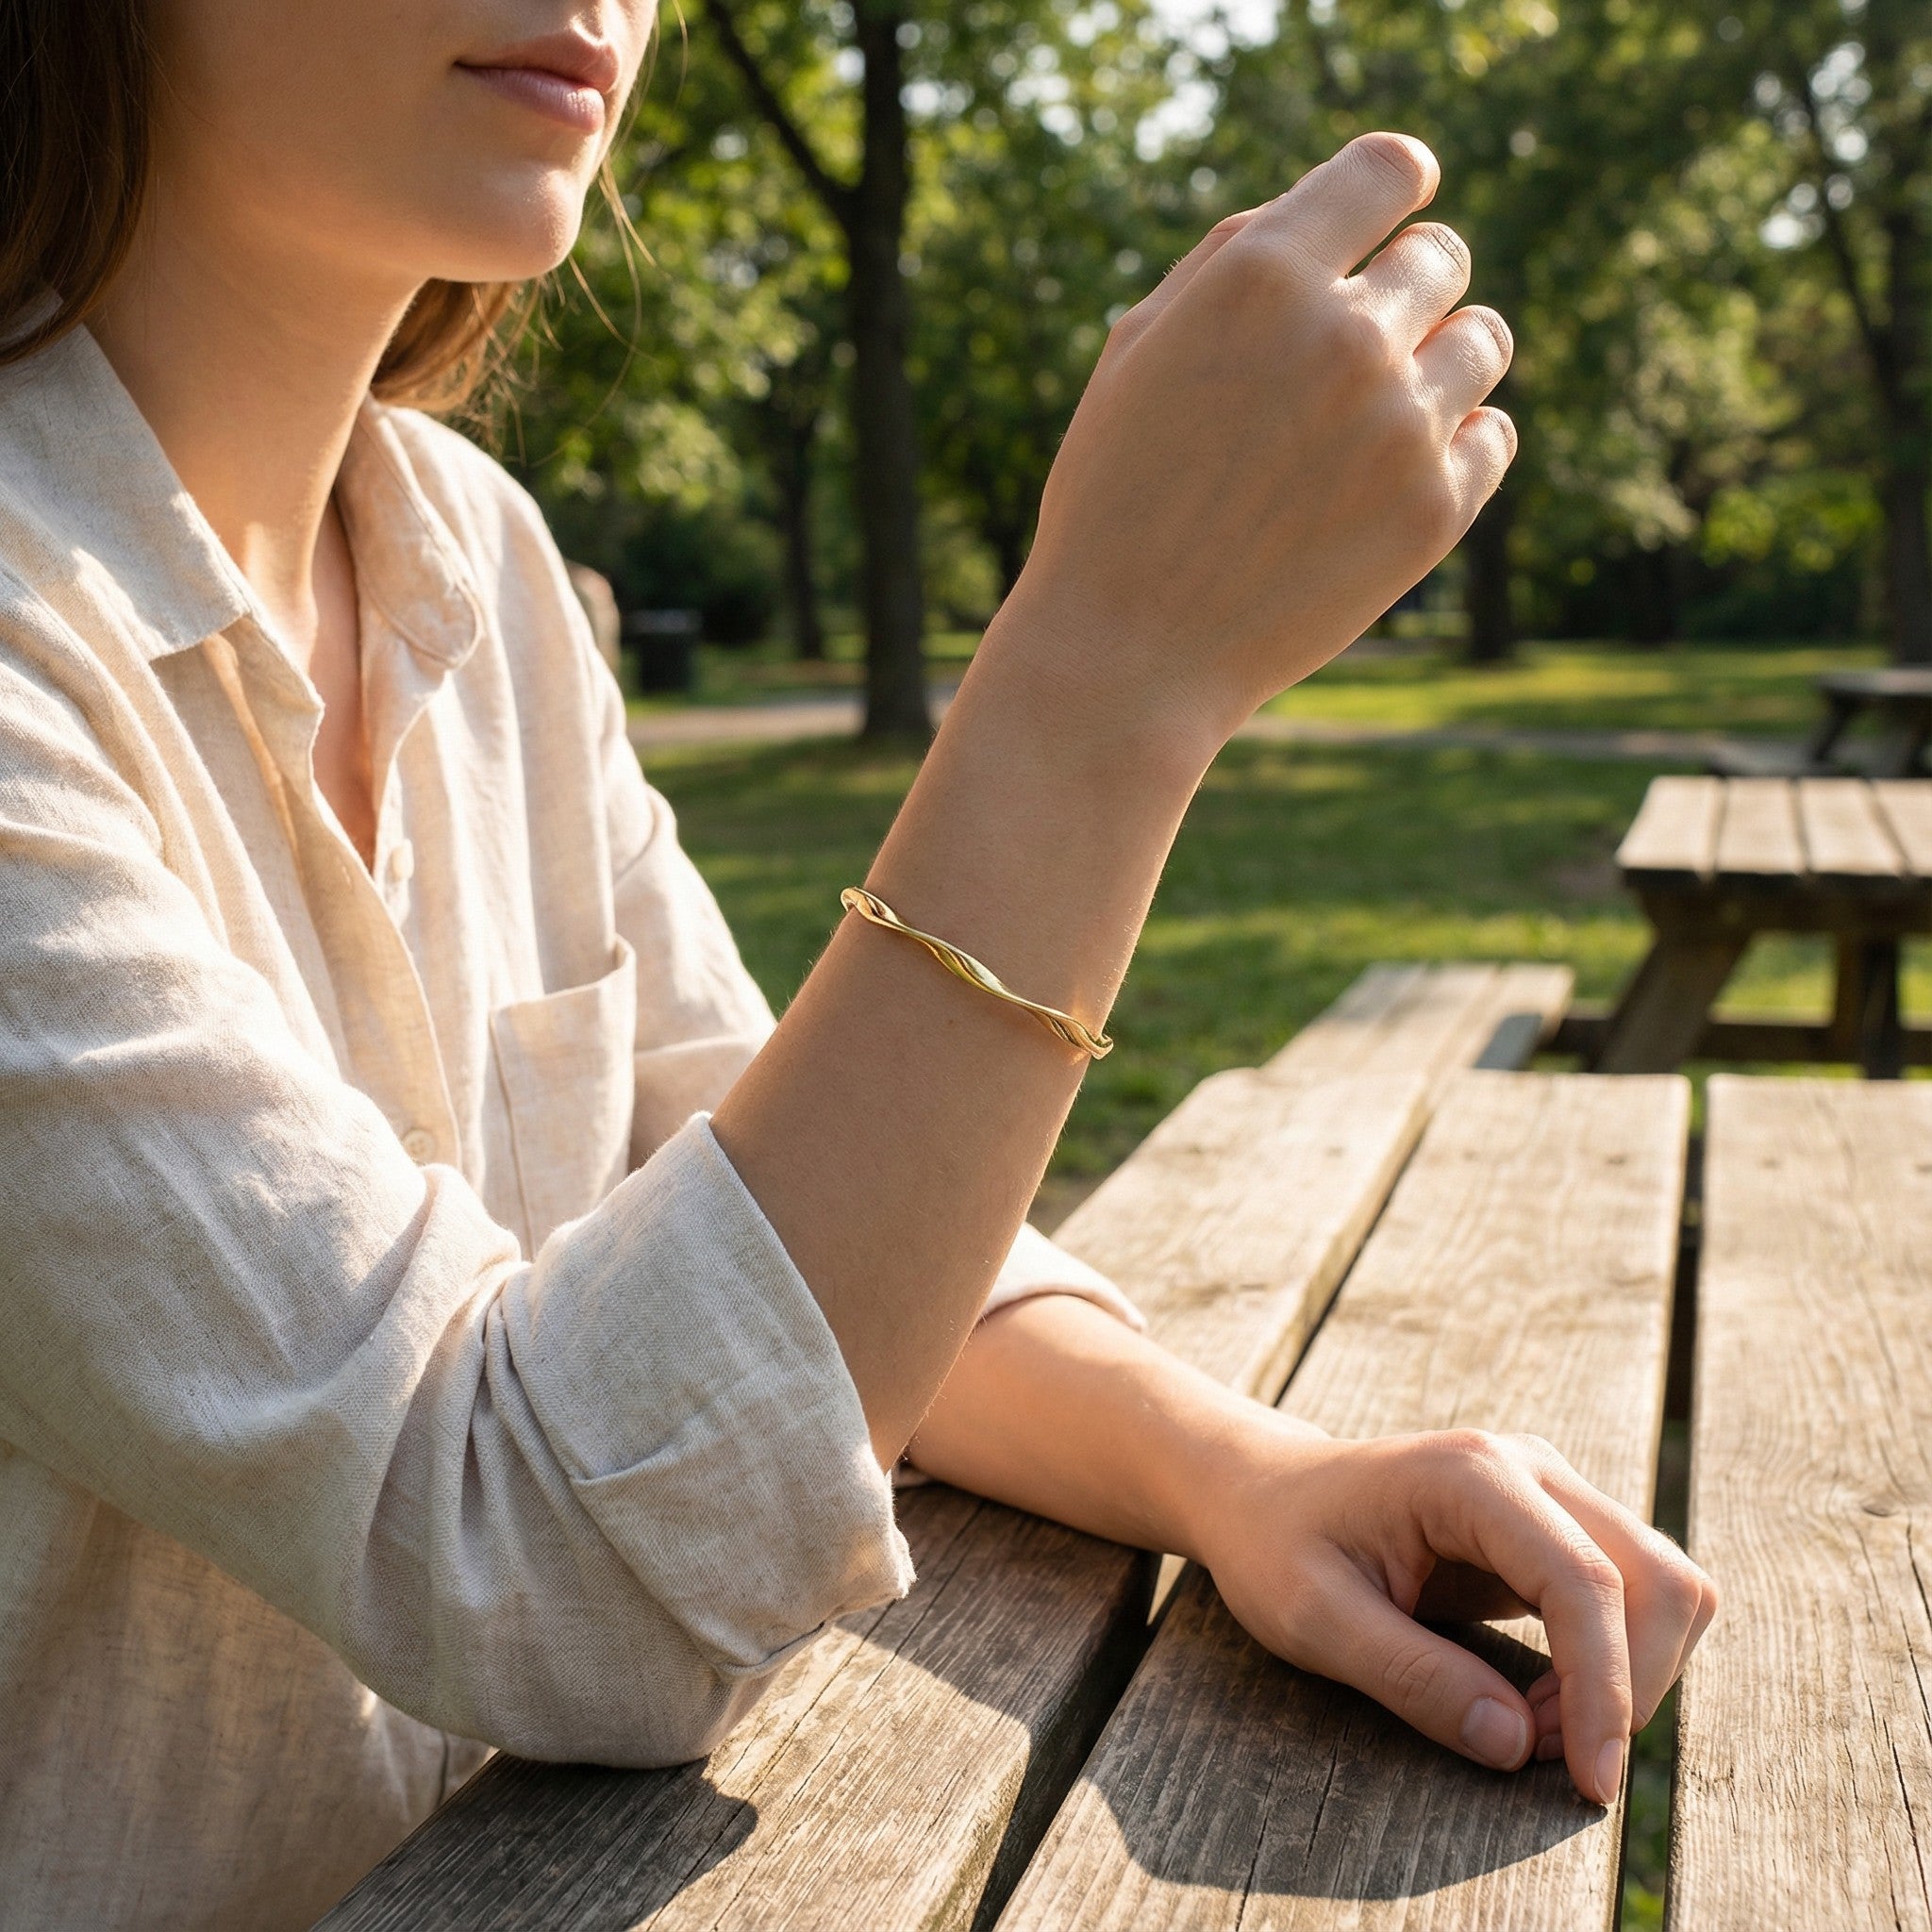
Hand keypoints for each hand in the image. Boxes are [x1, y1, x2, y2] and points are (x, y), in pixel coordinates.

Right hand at [990, 132, 1514, 750]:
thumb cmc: (1116, 500)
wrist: (1128, 654)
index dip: (1395, 185)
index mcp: (1260, 278)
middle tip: (1357, 348)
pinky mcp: (1435, 511)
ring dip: (1443, 359)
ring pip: (1484, 339)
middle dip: (1408, 288)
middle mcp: (1344, 337)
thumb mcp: (1138, 354)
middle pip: (1442, 255)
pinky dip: (1459, 444)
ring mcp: (1400, 426)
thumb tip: (1329, 219)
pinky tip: (1394, 475)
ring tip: (1380, 412)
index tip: (1390, 216)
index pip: (1388, 168)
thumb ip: (1232, 263)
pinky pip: (1494, 436)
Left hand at [1197, 1425, 1716, 1803]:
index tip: (1587, 1782)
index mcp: (1470, 1475)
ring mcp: (1550, 1491)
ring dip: (1626, 1678)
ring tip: (1532, 1727)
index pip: (1583, 1579)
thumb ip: (1413, 1677)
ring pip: (1663, 1588)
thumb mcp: (1314, 1619)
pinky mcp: (1554, 1526)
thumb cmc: (1275, 1546)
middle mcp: (1528, 1467)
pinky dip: (1610, 1665)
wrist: (1260, 1492)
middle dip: (1628, 1687)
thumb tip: (1516, 1743)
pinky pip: (1630, 1598)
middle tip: (1539, 1754)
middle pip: (1656, 1578)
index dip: (1603, 1689)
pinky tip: (1540, 1702)